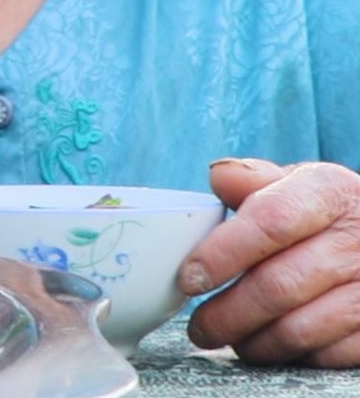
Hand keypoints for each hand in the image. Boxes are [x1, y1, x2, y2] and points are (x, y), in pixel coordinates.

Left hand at [180, 158, 359, 364]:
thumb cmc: (329, 213)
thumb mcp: (300, 184)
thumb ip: (256, 180)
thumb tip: (220, 176)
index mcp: (331, 193)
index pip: (271, 221)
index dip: (223, 253)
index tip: (189, 279)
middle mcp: (357, 239)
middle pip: (279, 284)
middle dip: (228, 313)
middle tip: (200, 327)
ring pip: (301, 328)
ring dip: (255, 342)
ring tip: (230, 339)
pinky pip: (329, 354)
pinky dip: (293, 356)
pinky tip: (272, 346)